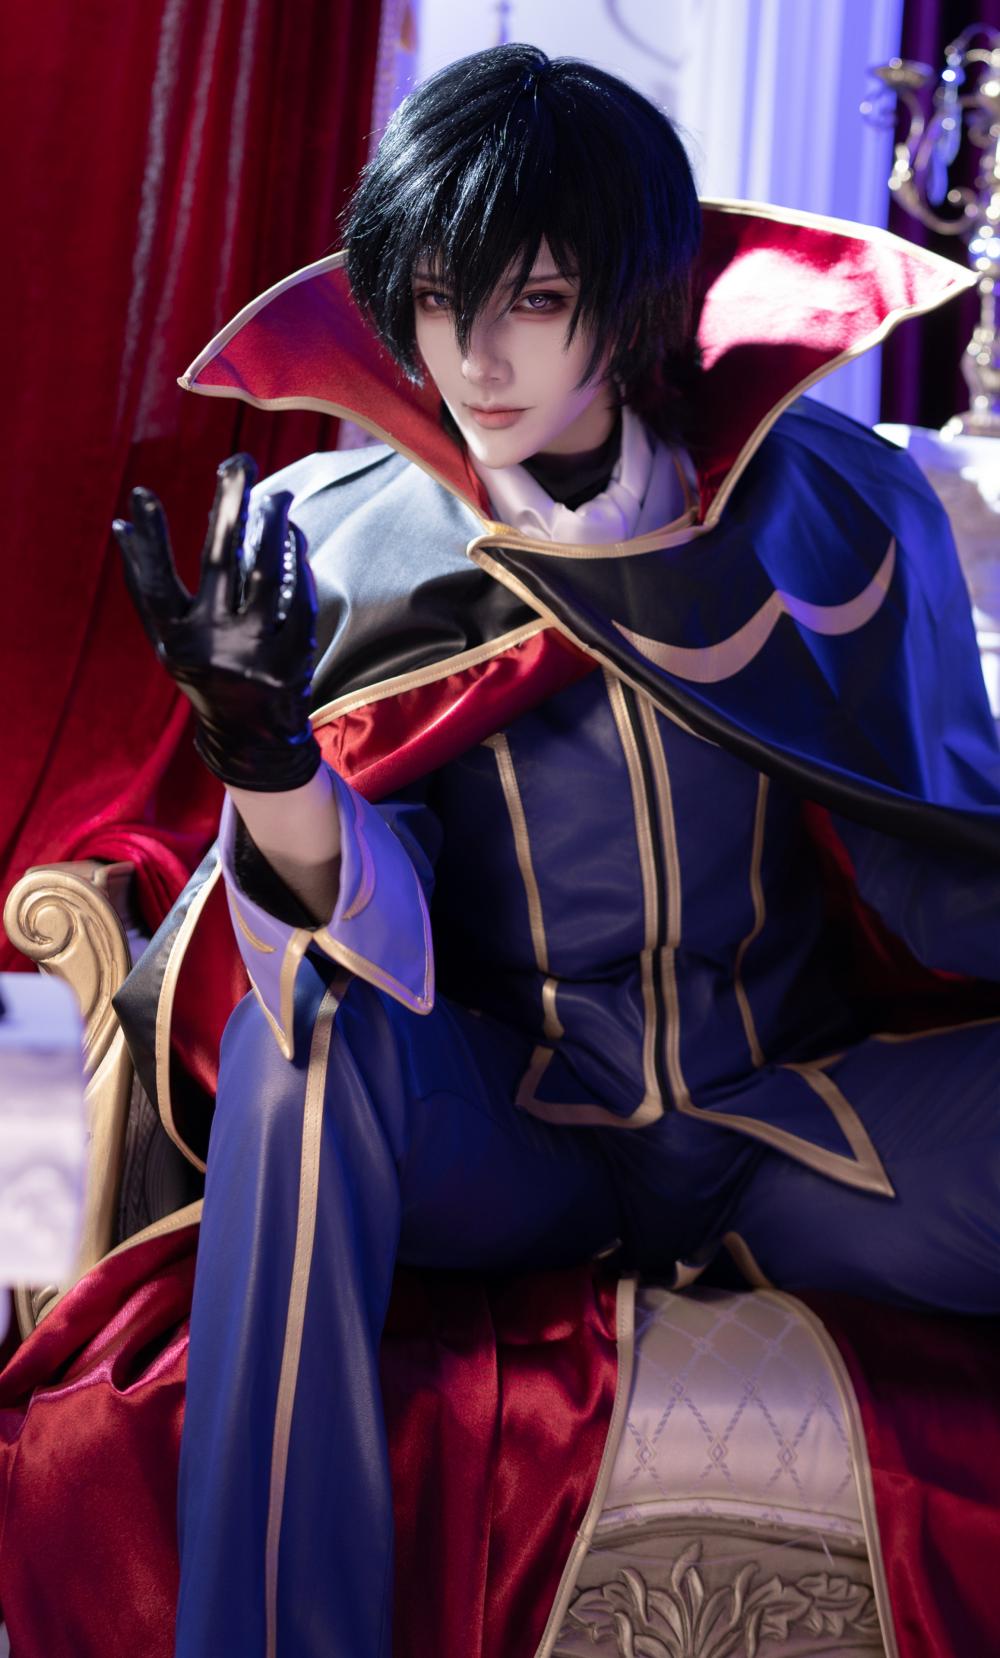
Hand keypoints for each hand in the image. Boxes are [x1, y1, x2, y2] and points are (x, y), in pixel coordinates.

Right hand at [113, 455, 320, 791]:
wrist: (254, 739)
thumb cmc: (206, 673)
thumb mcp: (171, 639)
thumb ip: (150, 587)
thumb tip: (122, 523)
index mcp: (175, 644)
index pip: (154, 582)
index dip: (146, 540)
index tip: (141, 494)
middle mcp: (212, 648)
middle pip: (220, 559)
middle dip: (229, 504)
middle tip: (238, 460)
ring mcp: (255, 655)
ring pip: (266, 571)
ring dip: (272, 524)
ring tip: (276, 496)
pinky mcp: (293, 659)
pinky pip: (296, 596)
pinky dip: (293, 561)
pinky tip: (292, 535)